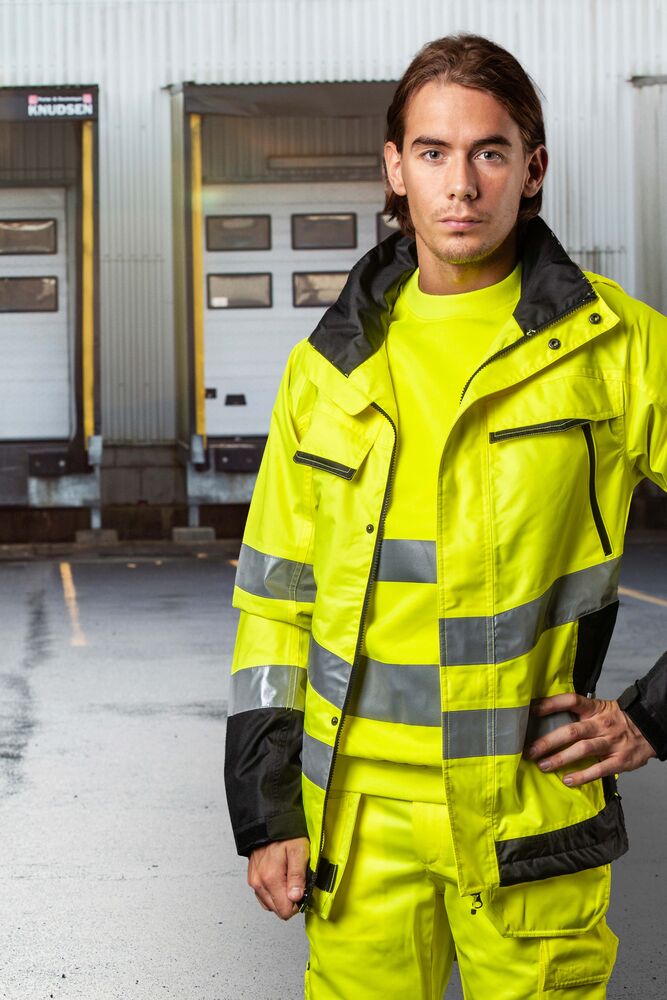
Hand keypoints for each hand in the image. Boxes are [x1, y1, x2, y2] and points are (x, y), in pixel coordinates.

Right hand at [247, 837, 309, 919]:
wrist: (268, 822)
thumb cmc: (285, 835)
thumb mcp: (299, 851)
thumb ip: (298, 876)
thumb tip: (296, 898)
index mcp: (271, 879)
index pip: (285, 911)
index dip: (297, 904)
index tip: (303, 891)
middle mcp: (259, 883)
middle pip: (277, 910)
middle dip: (289, 901)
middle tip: (297, 883)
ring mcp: (254, 881)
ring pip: (270, 905)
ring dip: (280, 897)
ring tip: (288, 879)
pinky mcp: (252, 879)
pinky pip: (263, 897)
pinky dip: (272, 893)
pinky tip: (279, 881)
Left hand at [524, 692, 656, 786]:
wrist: (649, 728)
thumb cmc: (616, 720)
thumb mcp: (600, 709)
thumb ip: (579, 714)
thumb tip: (546, 716)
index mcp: (595, 709)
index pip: (570, 701)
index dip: (550, 704)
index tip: (530, 711)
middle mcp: (601, 724)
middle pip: (571, 731)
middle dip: (548, 741)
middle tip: (529, 751)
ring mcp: (610, 743)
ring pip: (583, 750)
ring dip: (560, 758)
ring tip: (543, 766)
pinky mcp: (619, 760)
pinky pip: (598, 769)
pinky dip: (582, 775)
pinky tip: (567, 780)